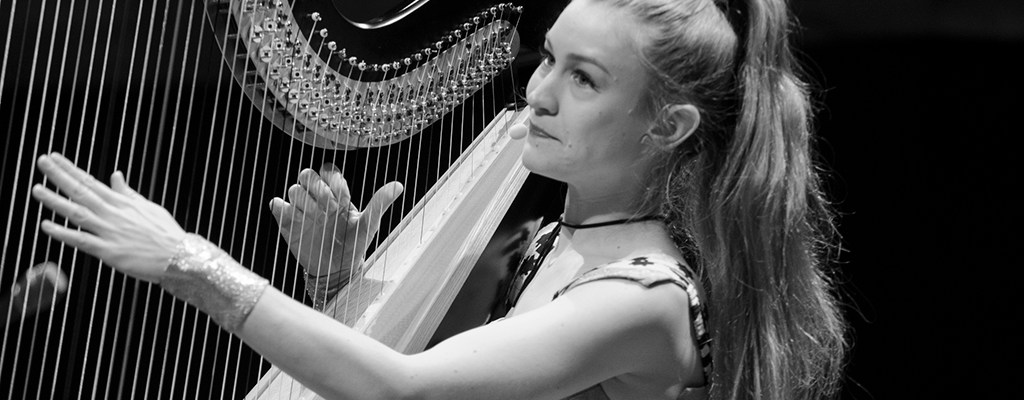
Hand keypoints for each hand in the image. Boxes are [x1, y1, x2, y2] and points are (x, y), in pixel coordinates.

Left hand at [31, 153, 186, 282]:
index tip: (54, 158)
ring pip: (77, 213)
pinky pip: (82, 240)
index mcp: (122, 202)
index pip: (90, 181)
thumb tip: (116, 175)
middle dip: (59, 176)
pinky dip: (63, 233)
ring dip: (55, 201)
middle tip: (42, 162)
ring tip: (37, 190)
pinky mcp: (109, 251)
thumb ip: (127, 193)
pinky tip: (46, 225)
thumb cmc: (166, 232)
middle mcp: (113, 213)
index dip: (70, 169)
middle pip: (81, 192)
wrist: (179, 256)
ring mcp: (110, 231)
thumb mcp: (148, 207)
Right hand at [269, 164, 402, 280]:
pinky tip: (297, 220)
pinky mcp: (286, 221)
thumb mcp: (369, 224)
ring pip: (294, 189)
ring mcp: (301, 208)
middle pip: (307, 174)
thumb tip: (398, 185)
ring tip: (316, 220)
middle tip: (329, 209)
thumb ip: (379, 203)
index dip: (333, 181)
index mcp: (336, 192)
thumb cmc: (354, 243)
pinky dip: (283, 208)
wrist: (336, 269)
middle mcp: (317, 196)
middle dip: (317, 189)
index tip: (343, 199)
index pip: (328, 170)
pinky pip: (277, 205)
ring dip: (304, 202)